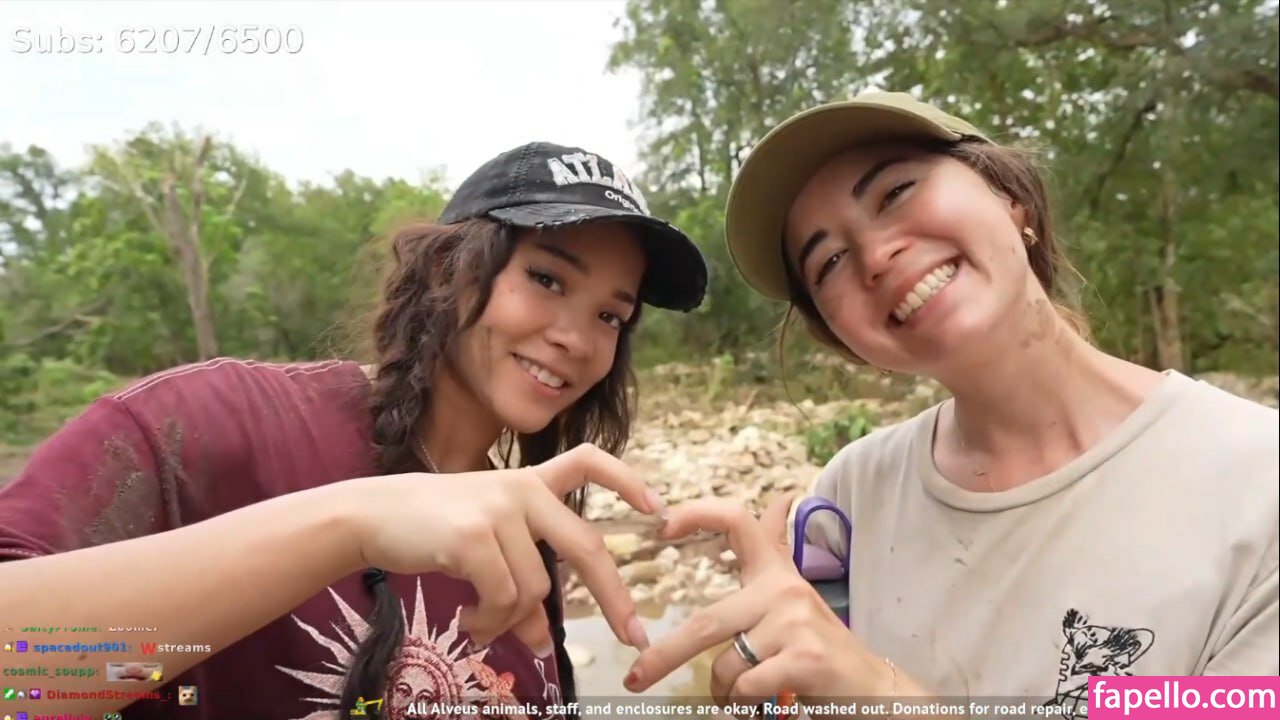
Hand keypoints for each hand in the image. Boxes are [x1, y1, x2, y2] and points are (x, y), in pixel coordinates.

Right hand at [348, 443, 662, 650]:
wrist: (371, 515)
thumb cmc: (431, 530)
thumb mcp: (484, 551)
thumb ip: (520, 586)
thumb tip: (544, 641)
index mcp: (528, 482)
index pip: (588, 461)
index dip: (627, 480)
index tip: (658, 508)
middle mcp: (521, 490)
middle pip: (586, 546)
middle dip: (614, 596)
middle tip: (633, 635)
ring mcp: (498, 510)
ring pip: (535, 588)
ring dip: (511, 621)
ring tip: (482, 625)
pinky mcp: (473, 537)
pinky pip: (504, 599)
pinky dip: (490, 622)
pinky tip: (470, 623)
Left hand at [622, 496, 880, 713]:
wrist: (874, 690)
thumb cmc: (821, 649)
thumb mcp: (795, 597)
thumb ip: (779, 552)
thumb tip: (783, 496)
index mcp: (776, 572)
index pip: (738, 521)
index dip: (698, 514)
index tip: (662, 525)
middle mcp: (784, 589)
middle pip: (706, 621)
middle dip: (664, 655)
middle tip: (635, 678)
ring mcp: (795, 622)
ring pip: (725, 664)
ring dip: (723, 693)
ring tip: (742, 696)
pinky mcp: (804, 657)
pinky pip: (746, 686)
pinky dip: (744, 704)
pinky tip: (763, 702)